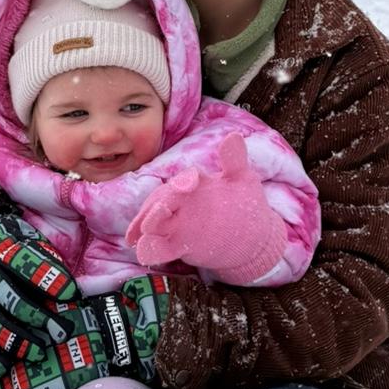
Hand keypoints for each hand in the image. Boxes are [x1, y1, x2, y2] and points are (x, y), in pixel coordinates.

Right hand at [125, 132, 286, 283]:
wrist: (250, 235)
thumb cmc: (244, 202)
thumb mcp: (242, 180)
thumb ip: (234, 160)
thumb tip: (233, 136)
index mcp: (194, 183)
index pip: (184, 180)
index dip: (184, 182)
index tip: (189, 183)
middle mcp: (180, 201)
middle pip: (162, 201)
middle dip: (157, 206)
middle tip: (159, 213)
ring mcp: (176, 223)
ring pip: (155, 223)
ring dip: (146, 228)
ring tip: (139, 238)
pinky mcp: (176, 245)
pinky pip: (160, 247)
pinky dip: (151, 250)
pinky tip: (143, 253)